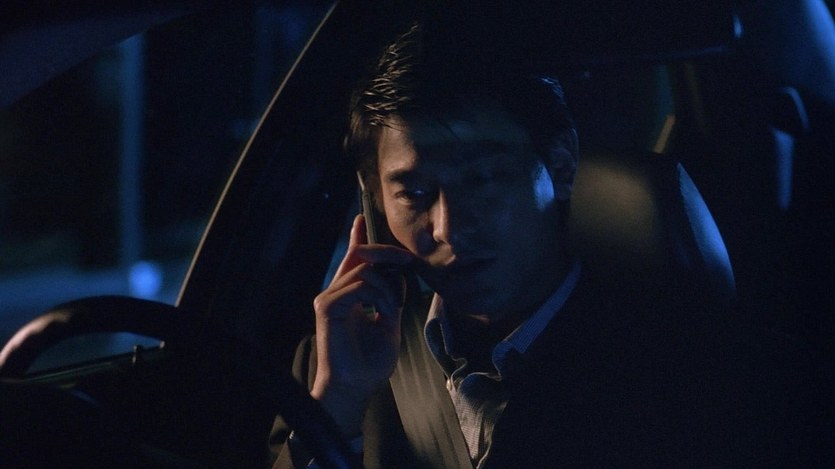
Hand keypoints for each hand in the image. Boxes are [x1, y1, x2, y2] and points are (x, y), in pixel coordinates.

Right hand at [310, 214, 413, 435]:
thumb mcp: (389, 324)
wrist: (355, 387)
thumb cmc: (370, 363)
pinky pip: (359, 285)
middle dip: (386, 253)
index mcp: (348, 296)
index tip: (362, 218)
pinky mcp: (327, 306)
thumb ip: (390, 299)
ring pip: (365, 271)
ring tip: (395, 309)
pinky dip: (380, 296)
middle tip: (408, 260)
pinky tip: (386, 312)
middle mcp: (335, 293)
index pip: (353, 261)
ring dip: (389, 287)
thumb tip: (398, 276)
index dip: (358, 238)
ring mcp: (329, 298)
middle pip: (360, 256)